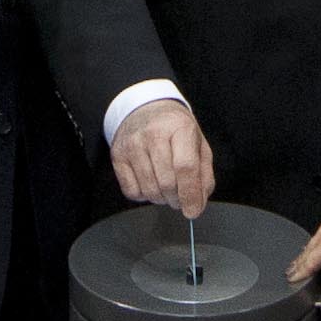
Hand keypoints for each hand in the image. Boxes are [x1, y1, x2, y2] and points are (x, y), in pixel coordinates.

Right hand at [111, 101, 215, 216]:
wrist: (145, 109)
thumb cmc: (175, 129)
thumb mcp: (198, 144)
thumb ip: (204, 175)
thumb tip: (197, 204)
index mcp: (179, 127)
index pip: (185, 167)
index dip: (190, 194)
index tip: (193, 210)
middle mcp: (153, 134)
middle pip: (167, 182)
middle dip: (177, 199)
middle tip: (180, 197)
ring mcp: (132, 144)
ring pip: (149, 190)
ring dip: (162, 199)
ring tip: (167, 188)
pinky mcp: (117, 155)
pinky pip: (131, 191)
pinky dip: (144, 195)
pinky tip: (150, 182)